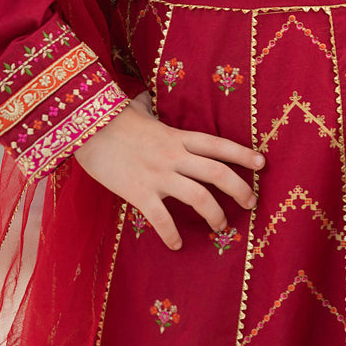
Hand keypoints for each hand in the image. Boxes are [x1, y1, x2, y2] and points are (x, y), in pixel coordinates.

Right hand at [74, 91, 264, 250]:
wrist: (84, 128)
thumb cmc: (111, 118)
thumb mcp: (139, 110)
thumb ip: (150, 109)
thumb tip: (147, 100)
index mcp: (177, 136)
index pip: (218, 145)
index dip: (242, 154)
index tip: (262, 164)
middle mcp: (174, 155)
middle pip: (217, 173)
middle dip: (240, 189)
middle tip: (251, 203)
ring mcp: (158, 175)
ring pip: (199, 198)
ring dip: (215, 215)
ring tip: (222, 227)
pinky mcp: (139, 192)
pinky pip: (162, 219)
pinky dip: (172, 235)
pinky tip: (177, 245)